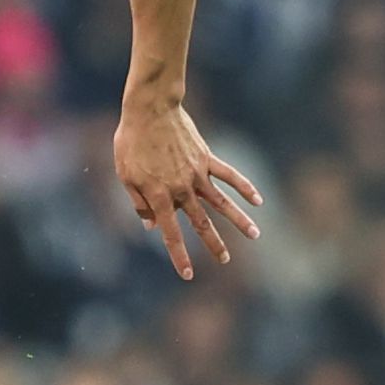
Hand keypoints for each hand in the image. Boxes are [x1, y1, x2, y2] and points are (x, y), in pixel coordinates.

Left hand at [113, 96, 263, 279]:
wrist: (151, 110)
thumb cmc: (132, 142)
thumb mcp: (126, 175)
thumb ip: (139, 203)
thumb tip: (151, 226)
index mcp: (159, 196)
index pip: (171, 234)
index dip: (179, 256)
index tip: (188, 275)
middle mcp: (182, 189)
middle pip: (201, 223)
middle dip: (214, 244)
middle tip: (225, 261)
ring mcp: (198, 173)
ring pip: (222, 202)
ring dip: (239, 220)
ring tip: (255, 235)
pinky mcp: (207, 158)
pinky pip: (229, 175)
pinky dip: (244, 187)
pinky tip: (258, 200)